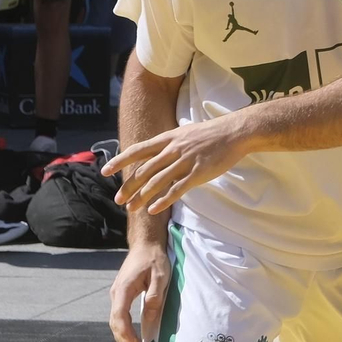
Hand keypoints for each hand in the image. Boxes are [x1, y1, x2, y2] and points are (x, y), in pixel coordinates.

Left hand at [103, 116, 250, 216]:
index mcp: (169, 138)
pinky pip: (177, 189)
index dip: (121, 160)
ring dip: (142, 196)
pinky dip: (163, 201)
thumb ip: (169, 144)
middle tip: (118, 199)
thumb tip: (153, 154)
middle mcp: (174, 150)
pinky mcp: (198, 173)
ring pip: (157, 182)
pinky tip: (153, 210)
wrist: (235, 132)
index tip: (105, 170)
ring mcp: (186, 161)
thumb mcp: (185, 133)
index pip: (138, 150)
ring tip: (131, 208)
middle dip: (129, 186)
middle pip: (145, 170)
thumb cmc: (211, 133)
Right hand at [107, 239, 170, 341]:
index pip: (120, 318)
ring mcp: (117, 294)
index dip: (127, 336)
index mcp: (124, 289)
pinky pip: (119, 315)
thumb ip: (154, 297)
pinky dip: (123, 328)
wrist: (145, 243)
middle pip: (115, 323)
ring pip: (115, 321)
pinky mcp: (121, 294)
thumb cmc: (154, 257)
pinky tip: (130, 337)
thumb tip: (149, 320)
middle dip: (125, 341)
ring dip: (123, 337)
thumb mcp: (160, 276)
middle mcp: (116, 293)